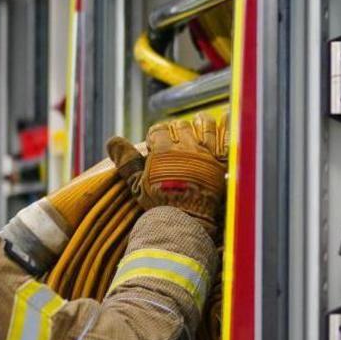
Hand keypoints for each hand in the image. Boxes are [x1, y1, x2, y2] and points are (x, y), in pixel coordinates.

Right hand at [107, 114, 226, 230]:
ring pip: (204, 125)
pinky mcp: (221, 162)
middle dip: (177, 128)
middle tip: (177, 137)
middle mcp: (184, 148)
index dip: (157, 134)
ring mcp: (205, 154)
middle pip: (181, 125)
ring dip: (200, 122)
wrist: (187, 222)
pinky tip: (228, 117)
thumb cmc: (160, 206)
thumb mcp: (138, 185)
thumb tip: (112, 140)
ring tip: (199, 122)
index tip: (157, 142)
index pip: (159, 130)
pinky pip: (226, 137)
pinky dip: (227, 126)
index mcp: (163, 152)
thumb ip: (127, 161)